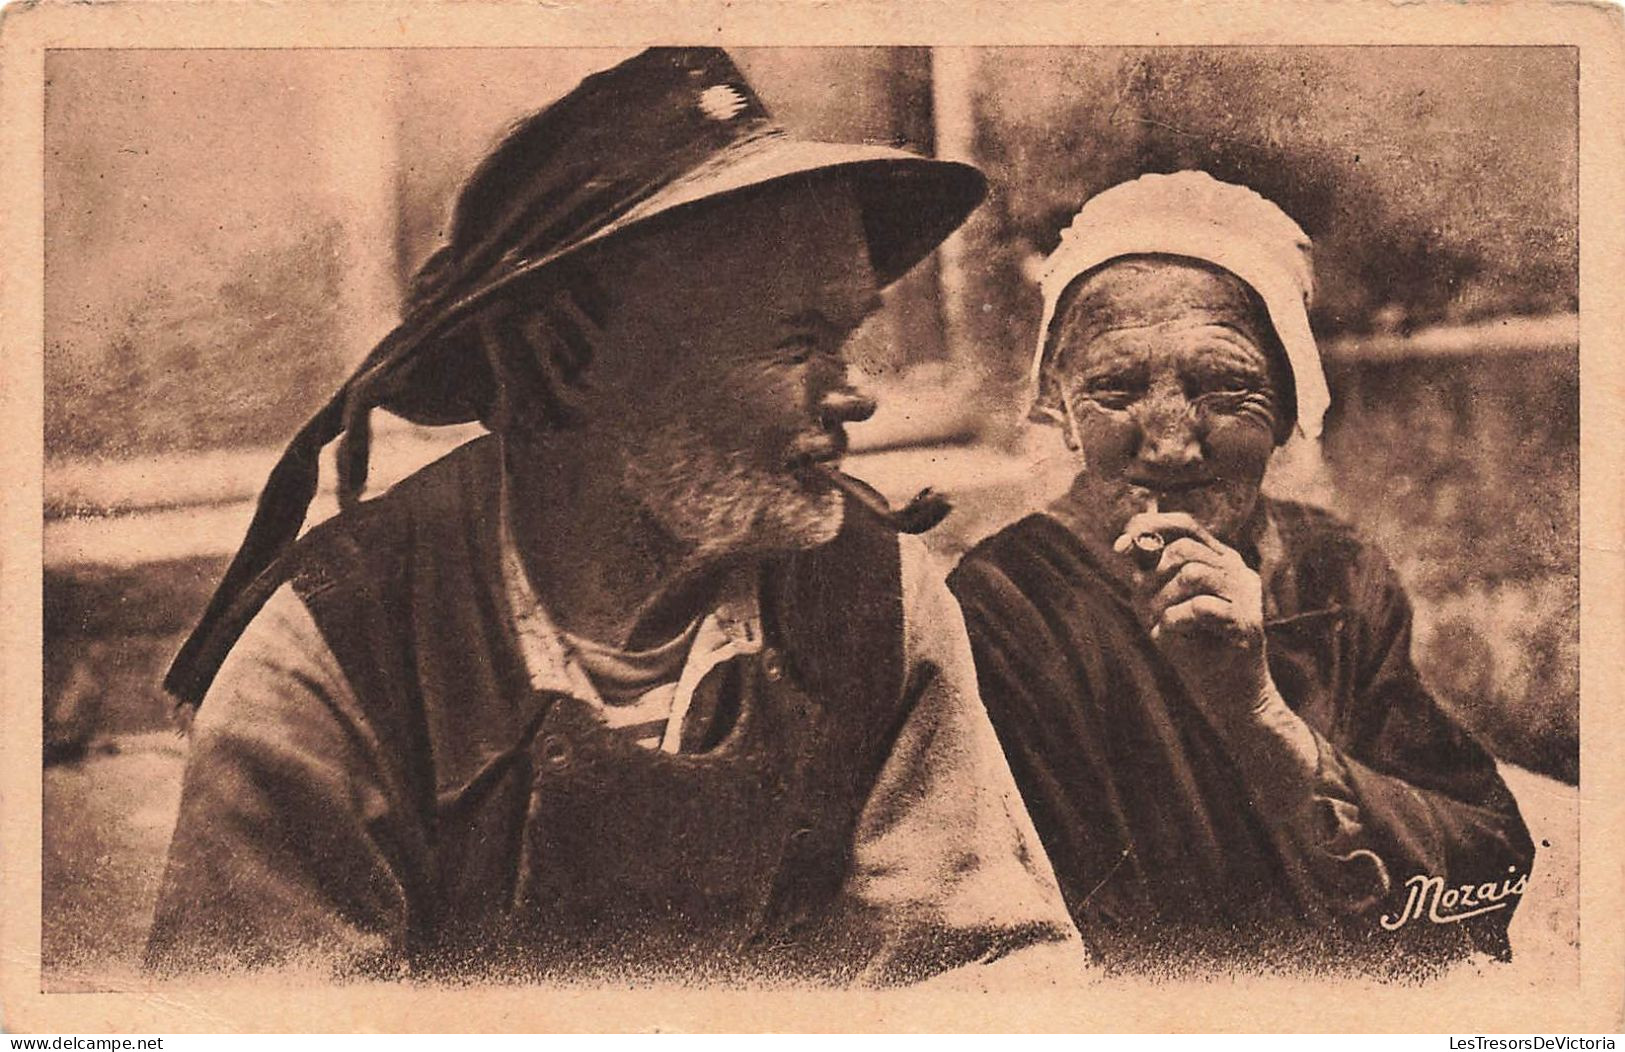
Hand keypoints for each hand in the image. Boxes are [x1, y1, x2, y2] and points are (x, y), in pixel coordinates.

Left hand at [1114, 511, 1269, 728]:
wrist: (1228, 696)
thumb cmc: (1193, 648)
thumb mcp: (1160, 605)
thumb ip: (1147, 574)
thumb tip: (1124, 544)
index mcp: (1219, 560)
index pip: (1186, 524)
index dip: (1149, 528)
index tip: (1120, 547)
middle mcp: (1237, 570)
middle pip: (1184, 550)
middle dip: (1152, 579)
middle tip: (1149, 612)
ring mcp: (1246, 595)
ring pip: (1191, 574)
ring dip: (1163, 603)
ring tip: (1164, 626)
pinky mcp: (1247, 622)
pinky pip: (1199, 607)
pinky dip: (1176, 622)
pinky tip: (1179, 637)